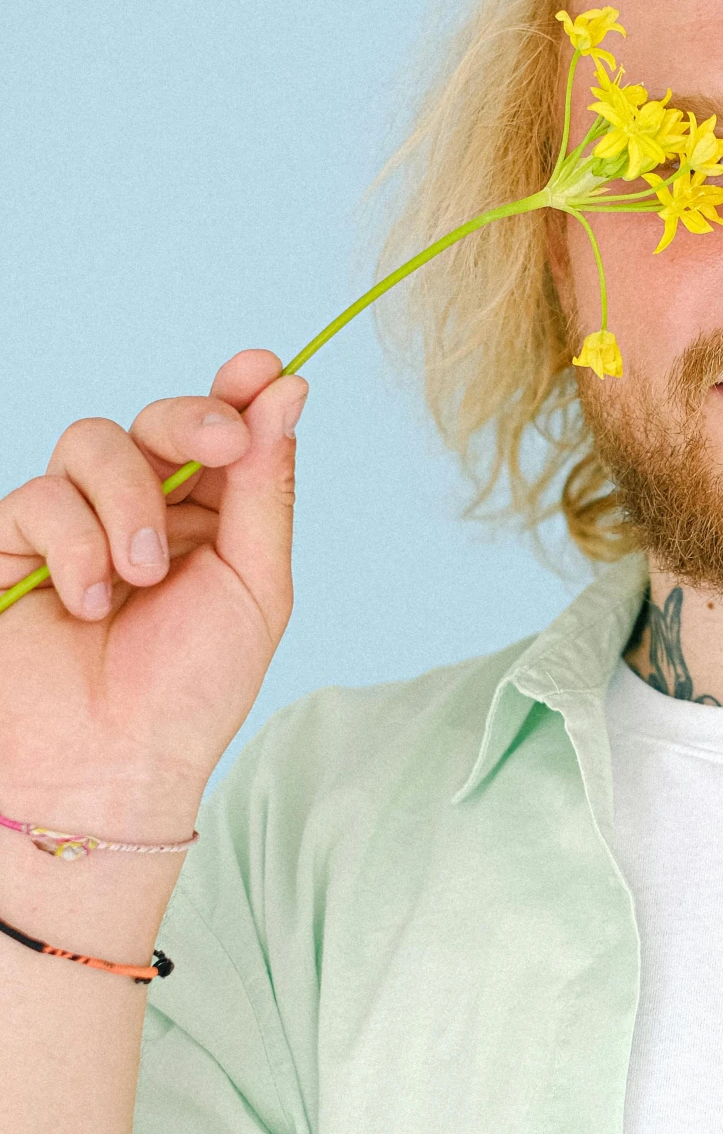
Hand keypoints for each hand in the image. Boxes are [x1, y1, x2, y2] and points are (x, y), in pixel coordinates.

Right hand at [0, 350, 305, 833]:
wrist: (112, 765)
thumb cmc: (190, 691)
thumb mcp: (254, 585)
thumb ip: (263, 487)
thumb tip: (285, 392)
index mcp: (208, 519)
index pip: (219, 432)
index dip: (238, 391)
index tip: (264, 368)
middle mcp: (141, 511)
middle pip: (156, 418)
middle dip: (191, 420)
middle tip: (221, 445)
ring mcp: (74, 524)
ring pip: (92, 442)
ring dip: (130, 503)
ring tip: (143, 576)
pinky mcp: (14, 544)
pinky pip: (40, 497)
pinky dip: (75, 547)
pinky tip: (90, 603)